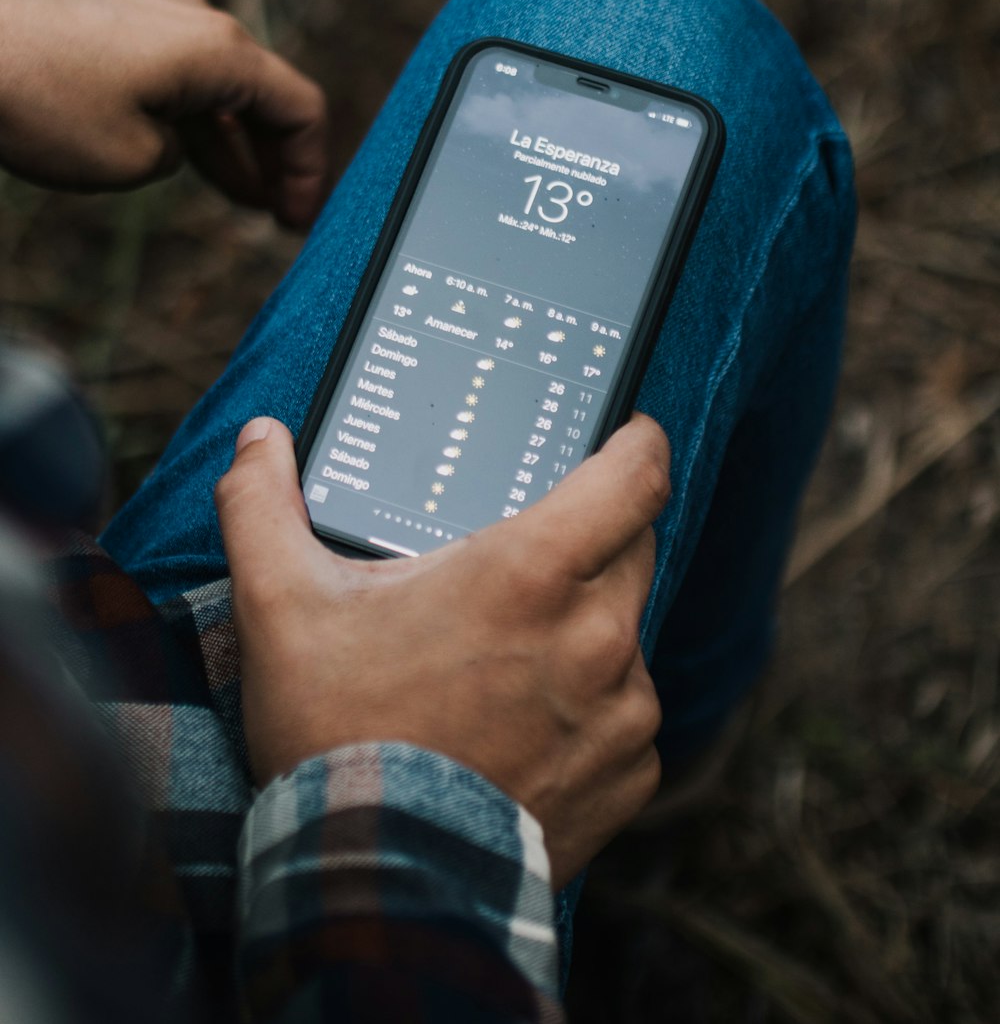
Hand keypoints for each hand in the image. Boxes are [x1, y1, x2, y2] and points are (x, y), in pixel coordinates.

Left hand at [0, 0, 328, 228]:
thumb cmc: (38, 96)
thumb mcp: (132, 161)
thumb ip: (178, 158)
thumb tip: (170, 143)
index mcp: (220, 52)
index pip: (299, 109)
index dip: (310, 171)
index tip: (298, 219)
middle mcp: (197, 20)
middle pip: (261, 95)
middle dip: (273, 160)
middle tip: (277, 213)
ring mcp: (153, 13)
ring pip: (214, 85)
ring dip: (229, 143)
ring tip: (238, 196)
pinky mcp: (112, 17)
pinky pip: (174, 72)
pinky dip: (188, 117)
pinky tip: (180, 155)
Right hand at [216, 413, 667, 888]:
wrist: (376, 887)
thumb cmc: (334, 733)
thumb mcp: (279, 607)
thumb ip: (263, 505)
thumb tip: (259, 438)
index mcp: (531, 572)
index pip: (636, 476)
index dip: (637, 444)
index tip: (626, 437)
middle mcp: (596, 635)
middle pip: (632, 547)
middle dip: (592, 539)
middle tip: (524, 561)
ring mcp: (621, 712)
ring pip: (626, 633)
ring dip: (584, 631)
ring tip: (502, 662)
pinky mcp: (629, 776)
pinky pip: (626, 715)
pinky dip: (589, 710)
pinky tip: (521, 729)